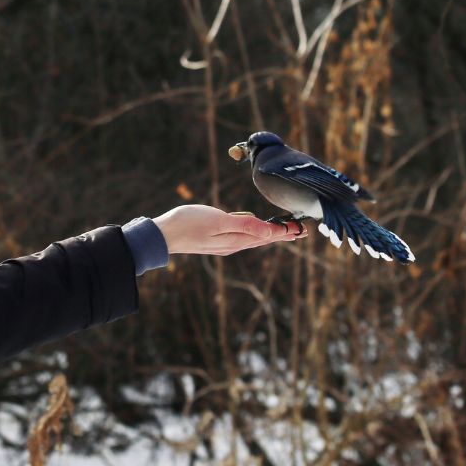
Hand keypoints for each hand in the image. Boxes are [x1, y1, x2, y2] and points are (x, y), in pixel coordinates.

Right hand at [153, 204, 304, 255]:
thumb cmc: (188, 224)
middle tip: (302, 231)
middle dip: (283, 234)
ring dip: (271, 234)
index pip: (267, 235)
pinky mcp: (216, 240)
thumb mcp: (218, 221)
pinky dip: (256, 233)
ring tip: (285, 231)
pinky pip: (243, 237)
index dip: (286, 231)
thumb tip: (269, 229)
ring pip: (254, 239)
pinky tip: (256, 230)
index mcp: (236, 240)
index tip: (303, 228)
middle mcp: (233, 244)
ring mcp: (224, 244)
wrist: (163, 235)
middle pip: (264, 238)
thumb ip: (244, 224)